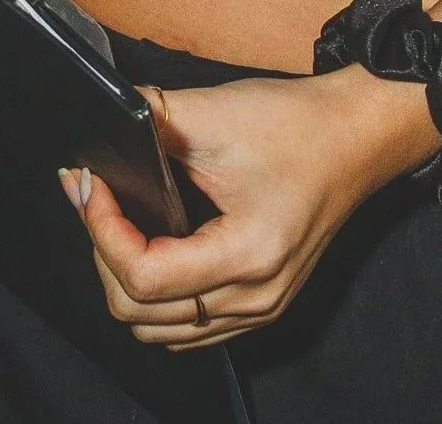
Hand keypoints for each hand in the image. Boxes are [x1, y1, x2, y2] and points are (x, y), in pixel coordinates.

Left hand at [62, 67, 434, 349]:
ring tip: (115, 221)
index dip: (100, 228)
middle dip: (103, 251)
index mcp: (246, 255)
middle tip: (93, 197)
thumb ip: (148, 120)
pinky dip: (156, 295)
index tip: (87, 183)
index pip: (144, 276)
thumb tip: (101, 124)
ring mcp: (261, 307)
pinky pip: (190, 326)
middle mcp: (255, 297)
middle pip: (141, 314)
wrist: (355, 135)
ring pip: (160, 329)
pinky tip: (149, 244)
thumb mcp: (213, 112)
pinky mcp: (261, 301)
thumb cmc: (296, 125)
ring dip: (125, 278)